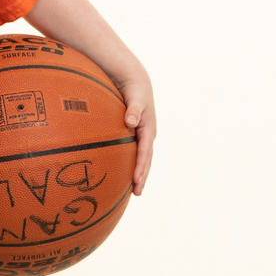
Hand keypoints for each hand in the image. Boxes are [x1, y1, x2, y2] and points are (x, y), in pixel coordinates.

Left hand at [112, 56, 156, 194]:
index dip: (141, 166)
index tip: (136, 180)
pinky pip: (136, 153)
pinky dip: (134, 165)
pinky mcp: (136, 135)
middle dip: (143, 176)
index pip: (145, 151)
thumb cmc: (134, 90)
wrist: (136, 82)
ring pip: (143, 159)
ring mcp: (143, 136)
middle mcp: (148, 134)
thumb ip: (133, 108)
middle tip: (137, 192)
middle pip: (146, 160)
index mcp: (148, 128)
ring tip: (135, 190)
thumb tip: (130, 121)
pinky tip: (126, 174)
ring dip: (140, 174)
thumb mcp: (135, 96)